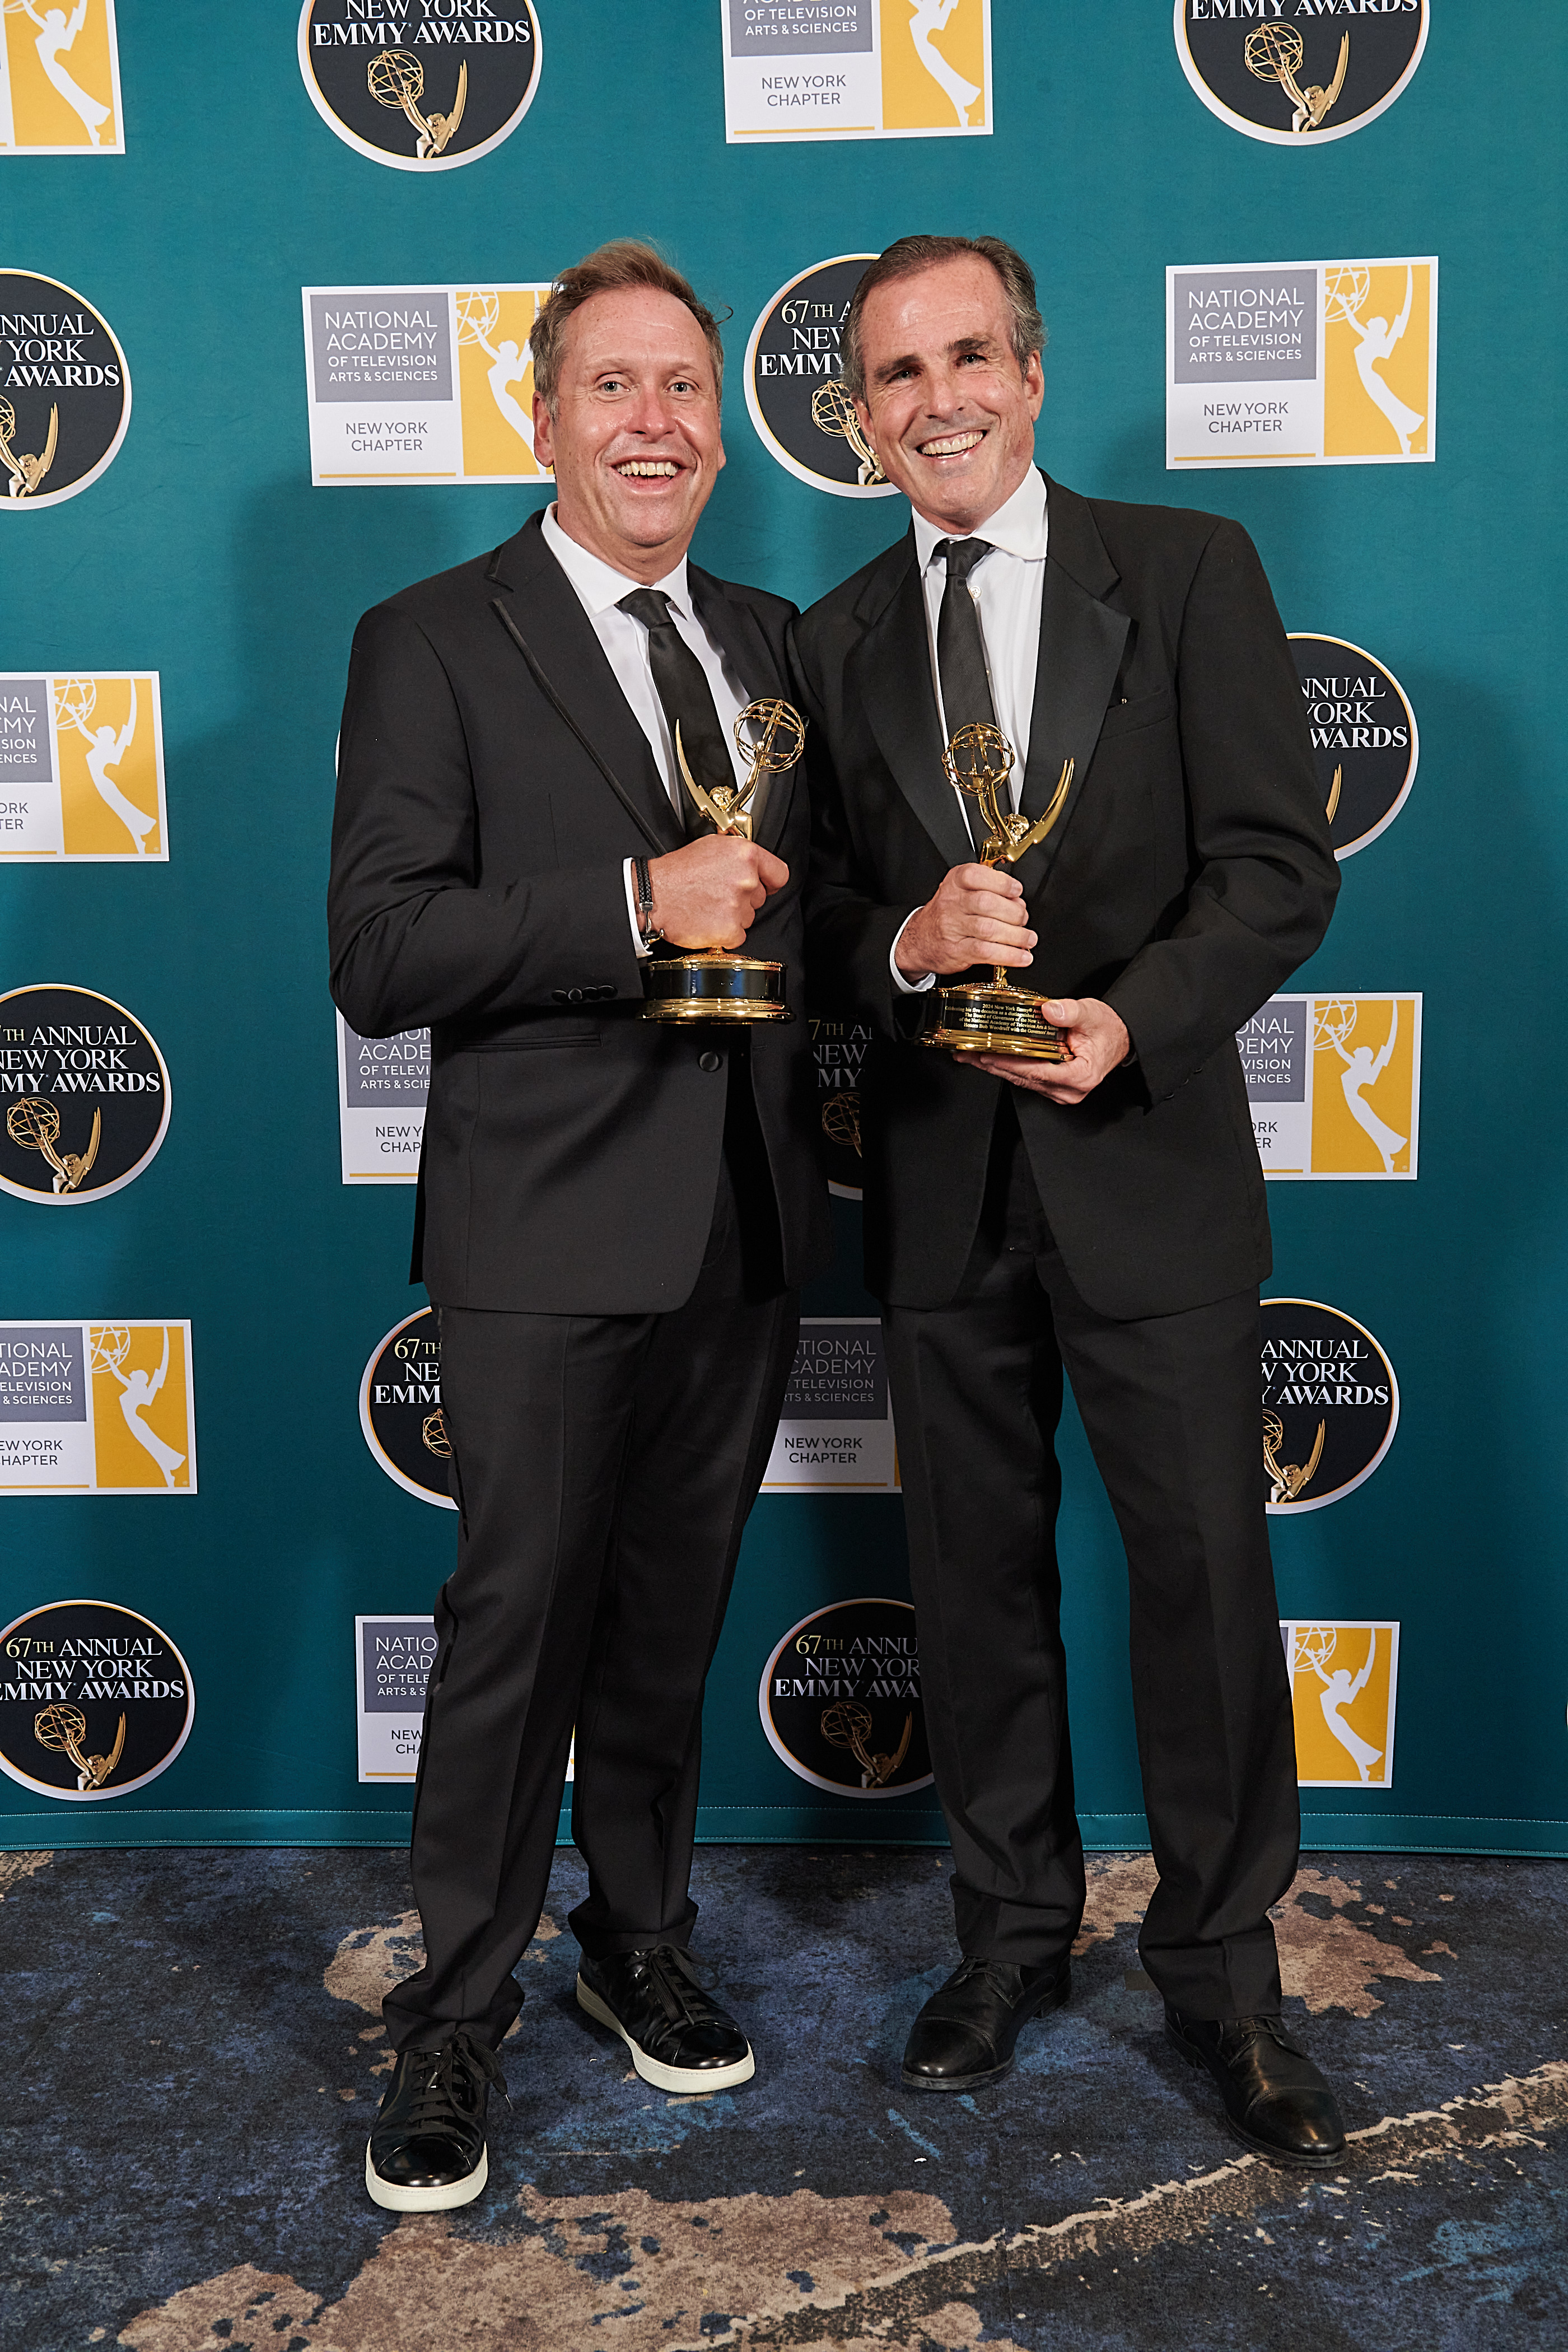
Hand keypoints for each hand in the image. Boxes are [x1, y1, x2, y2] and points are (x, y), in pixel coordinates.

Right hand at [648, 835, 787, 950]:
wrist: (653, 895)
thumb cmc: (676, 872)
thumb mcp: (711, 846)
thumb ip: (738, 855)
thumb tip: (753, 864)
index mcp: (744, 855)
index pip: (779, 874)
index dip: (770, 882)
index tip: (764, 886)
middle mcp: (745, 879)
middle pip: (760, 898)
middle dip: (742, 899)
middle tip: (717, 894)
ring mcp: (738, 906)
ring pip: (749, 917)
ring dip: (732, 916)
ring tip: (708, 906)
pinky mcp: (730, 930)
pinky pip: (738, 936)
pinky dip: (724, 934)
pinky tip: (707, 920)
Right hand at [896, 864, 1034, 977]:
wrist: (919, 940)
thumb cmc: (947, 914)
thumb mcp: (961, 891)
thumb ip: (990, 890)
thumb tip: (1019, 904)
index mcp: (954, 883)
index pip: (975, 875)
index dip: (1001, 883)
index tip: (1016, 891)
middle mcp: (951, 903)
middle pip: (986, 903)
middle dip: (1013, 912)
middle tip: (1023, 919)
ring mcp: (952, 927)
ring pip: (988, 929)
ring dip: (1016, 936)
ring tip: (1028, 939)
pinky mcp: (956, 951)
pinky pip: (985, 952)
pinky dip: (1008, 955)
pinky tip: (1021, 957)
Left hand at [968, 998, 1129, 1105]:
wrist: (1118, 1037)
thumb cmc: (1107, 1029)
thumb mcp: (1091, 1014)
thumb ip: (1070, 1012)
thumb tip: (1049, 1010)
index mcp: (1079, 1076)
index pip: (1037, 1071)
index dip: (1010, 1063)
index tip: (988, 1054)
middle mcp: (1068, 1090)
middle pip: (1023, 1078)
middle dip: (993, 1065)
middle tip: (967, 1053)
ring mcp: (1059, 1091)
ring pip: (1021, 1080)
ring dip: (995, 1067)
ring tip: (969, 1055)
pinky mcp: (1052, 1086)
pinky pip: (1025, 1077)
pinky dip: (1006, 1067)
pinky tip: (989, 1058)